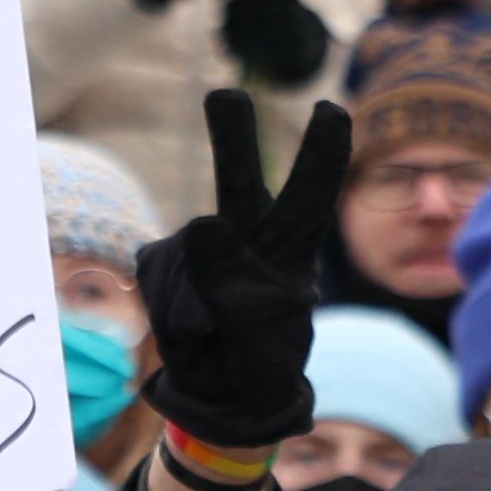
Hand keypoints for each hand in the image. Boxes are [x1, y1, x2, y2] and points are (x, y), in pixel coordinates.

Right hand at [141, 92, 339, 462]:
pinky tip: (188, 328)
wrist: (221, 395)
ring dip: (192, 302)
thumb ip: (232, 278)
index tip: (331, 109)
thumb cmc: (260, 360)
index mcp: (289, 248)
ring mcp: (200, 247)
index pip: (312, 195)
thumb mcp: (259, 329)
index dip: (323, 152)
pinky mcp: (163, 261)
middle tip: (224, 95)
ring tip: (212, 335)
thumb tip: (200, 222)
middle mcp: (246, 235)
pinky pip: (159, 275)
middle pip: (236, 180)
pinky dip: (170, 309)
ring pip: (186, 255)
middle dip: (231, 136)